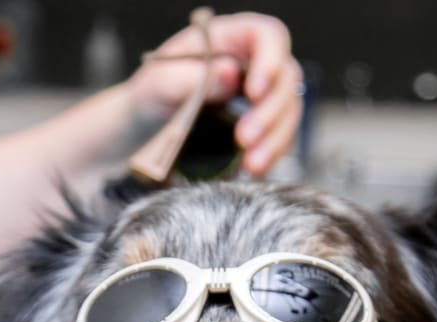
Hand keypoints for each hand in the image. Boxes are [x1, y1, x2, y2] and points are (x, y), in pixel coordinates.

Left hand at [126, 12, 303, 175]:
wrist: (147, 132)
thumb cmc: (151, 97)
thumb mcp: (159, 83)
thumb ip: (192, 77)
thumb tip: (230, 73)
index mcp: (229, 38)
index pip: (267, 36)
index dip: (269, 61)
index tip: (254, 92)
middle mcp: (252, 63)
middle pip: (286, 78)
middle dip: (270, 112)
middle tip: (244, 139)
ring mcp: (261, 97)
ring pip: (289, 112)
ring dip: (275, 140)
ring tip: (251, 164)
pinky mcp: (263, 128)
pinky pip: (282, 139)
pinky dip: (272, 155)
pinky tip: (254, 169)